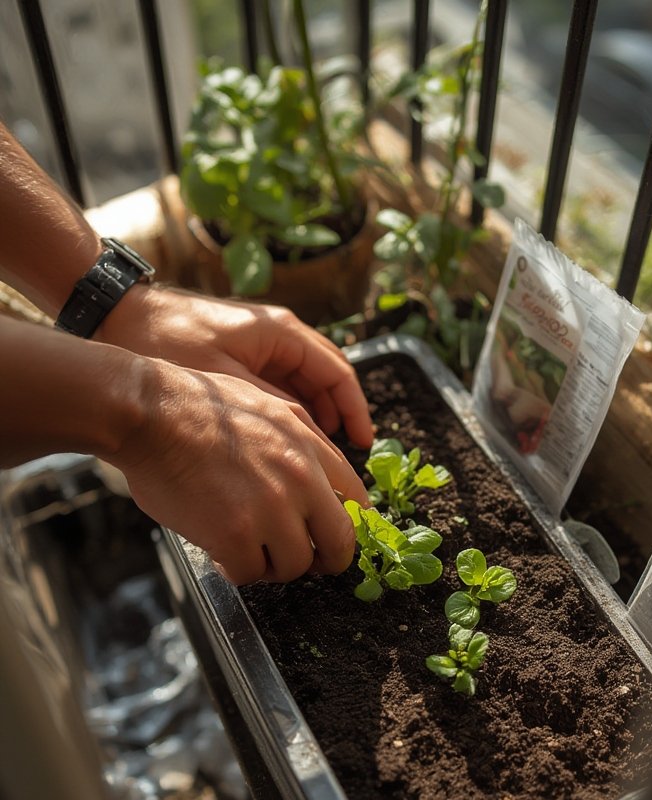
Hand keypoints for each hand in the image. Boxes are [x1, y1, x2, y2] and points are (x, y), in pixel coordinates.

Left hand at [100, 286, 373, 448]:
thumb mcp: (224, 384)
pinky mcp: (242, 357)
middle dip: (339, 419)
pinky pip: (281, 387)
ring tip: (318, 459)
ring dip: (315, 419)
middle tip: (344, 460)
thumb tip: (310, 445)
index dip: (355, 410)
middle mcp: (278, 334)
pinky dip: (290, 413)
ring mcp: (260, 345)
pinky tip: (285, 442)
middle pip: (326, 380)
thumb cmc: (165, 343)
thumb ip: (272, 410)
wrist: (116, 317)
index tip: (365, 443)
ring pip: (304, 386)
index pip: (337, 372)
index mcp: (280, 332)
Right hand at [114, 359, 369, 584]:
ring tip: (247, 546)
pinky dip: (235, 570)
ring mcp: (270, 510)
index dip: (348, 526)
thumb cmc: (199, 407)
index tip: (335, 537)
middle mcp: (300, 480)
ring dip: (271, 564)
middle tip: (304, 560)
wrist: (150, 412)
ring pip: (295, 566)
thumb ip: (304, 445)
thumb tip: (325, 486)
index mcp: (310, 449)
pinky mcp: (235, 536)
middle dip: (326, 561)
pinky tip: (221, 552)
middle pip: (340, 545)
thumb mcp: (270, 408)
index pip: (356, 501)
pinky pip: (250, 574)